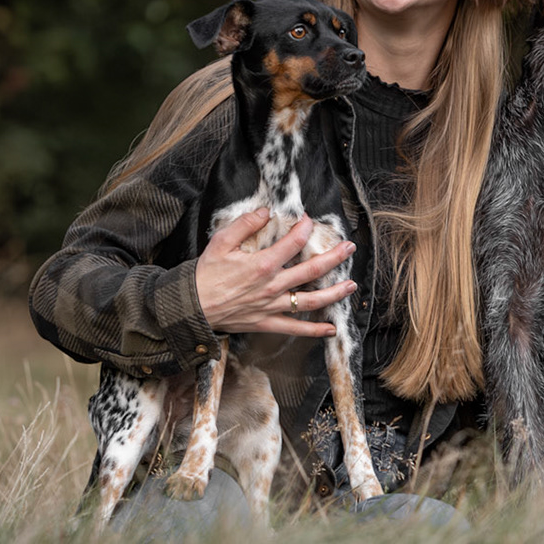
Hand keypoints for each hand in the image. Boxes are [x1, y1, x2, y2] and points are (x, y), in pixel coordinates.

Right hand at [194, 208, 353, 335]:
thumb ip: (245, 224)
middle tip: (349, 247)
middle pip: (312, 270)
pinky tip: (332, 329)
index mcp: (263, 264)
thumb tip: (266, 211)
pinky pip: (295, 328)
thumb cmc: (205, 274)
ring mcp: (272, 306)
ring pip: (311, 300)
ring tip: (352, 285)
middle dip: (334, 257)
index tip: (309, 220)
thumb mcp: (221, 242)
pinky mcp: (267, 323)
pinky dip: (315, 331)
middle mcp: (273, 286)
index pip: (293, 242)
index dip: (305, 228)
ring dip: (334, 292)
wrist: (191, 307)